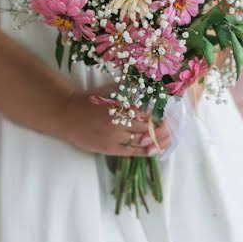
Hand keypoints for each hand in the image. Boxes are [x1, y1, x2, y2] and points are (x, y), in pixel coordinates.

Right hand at [57, 84, 171, 156]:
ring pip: (143, 141)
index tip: (173, 116)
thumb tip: (149, 89)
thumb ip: (129, 91)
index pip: (149, 114)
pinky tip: (156, 150)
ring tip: (170, 139)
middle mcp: (120, 122)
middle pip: (149, 128)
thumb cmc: (90, 100)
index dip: (163, 117)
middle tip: (176, 128)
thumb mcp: (110, 90)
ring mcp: (115, 137)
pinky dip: (145, 151)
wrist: (67, 114)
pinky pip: (132, 152)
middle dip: (164, 129)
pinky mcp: (109, 148)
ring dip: (159, 141)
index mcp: (121, 106)